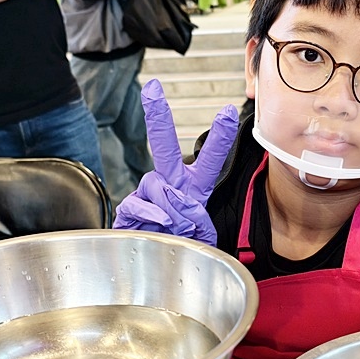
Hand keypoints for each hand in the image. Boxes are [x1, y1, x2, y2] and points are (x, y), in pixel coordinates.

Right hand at [113, 79, 239, 244]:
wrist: (159, 270)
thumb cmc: (184, 249)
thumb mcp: (202, 238)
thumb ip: (195, 220)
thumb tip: (175, 208)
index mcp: (194, 188)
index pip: (210, 159)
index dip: (220, 137)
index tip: (230, 111)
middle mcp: (170, 185)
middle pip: (164, 145)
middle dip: (158, 115)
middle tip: (153, 88)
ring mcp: (148, 195)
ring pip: (156, 184)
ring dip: (171, 207)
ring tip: (178, 227)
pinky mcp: (129, 209)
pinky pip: (138, 203)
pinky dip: (151, 214)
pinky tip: (159, 224)